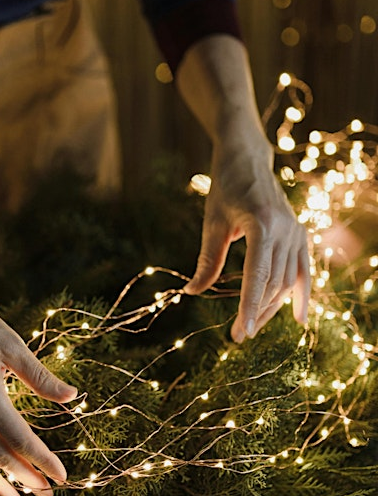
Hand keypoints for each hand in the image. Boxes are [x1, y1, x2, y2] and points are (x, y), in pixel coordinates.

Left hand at [183, 133, 309, 341]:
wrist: (248, 160)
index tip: (243, 332)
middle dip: (256, 313)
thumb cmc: (226, 188)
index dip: (250, 306)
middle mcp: (285, 230)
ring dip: (271, 307)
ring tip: (251, 326)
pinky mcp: (300, 235)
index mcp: (262, 224)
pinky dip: (301, 295)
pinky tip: (299, 318)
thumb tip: (191, 292)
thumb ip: (208, 260)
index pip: (257, 275)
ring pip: (288, 281)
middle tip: (237, 336)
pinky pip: (304, 271)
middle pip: (273, 283)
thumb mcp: (212, 223)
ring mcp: (296, 232)